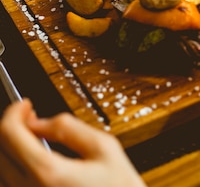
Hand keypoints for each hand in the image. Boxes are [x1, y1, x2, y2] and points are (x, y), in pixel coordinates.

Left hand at [0, 99, 145, 186]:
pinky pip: (12, 182)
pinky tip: (33, 157)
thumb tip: (39, 121)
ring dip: (12, 147)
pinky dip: (16, 165)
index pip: (10, 134)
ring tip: (32, 135)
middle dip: (12, 127)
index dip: (14, 112)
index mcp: (48, 173)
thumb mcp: (104, 148)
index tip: (24, 104)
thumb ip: (69, 128)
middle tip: (29, 116)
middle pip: (1, 150)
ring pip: (3, 168)